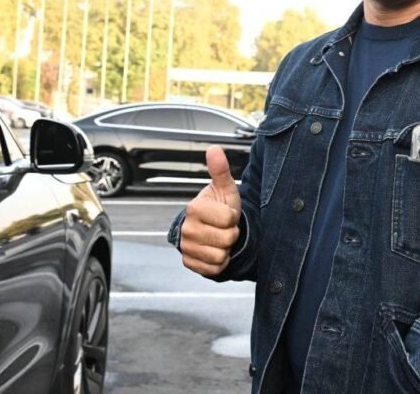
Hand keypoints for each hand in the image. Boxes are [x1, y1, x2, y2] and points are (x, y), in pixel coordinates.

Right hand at [180, 145, 241, 275]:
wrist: (210, 227)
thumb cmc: (220, 206)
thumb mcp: (225, 188)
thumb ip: (220, 170)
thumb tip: (214, 149)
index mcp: (195, 208)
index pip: (228, 219)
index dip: (233, 217)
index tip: (226, 214)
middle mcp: (187, 229)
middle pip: (226, 239)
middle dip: (231, 234)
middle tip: (224, 227)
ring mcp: (186, 247)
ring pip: (220, 256)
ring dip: (226, 249)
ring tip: (220, 238)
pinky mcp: (189, 263)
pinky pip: (214, 269)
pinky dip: (220, 263)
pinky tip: (215, 250)